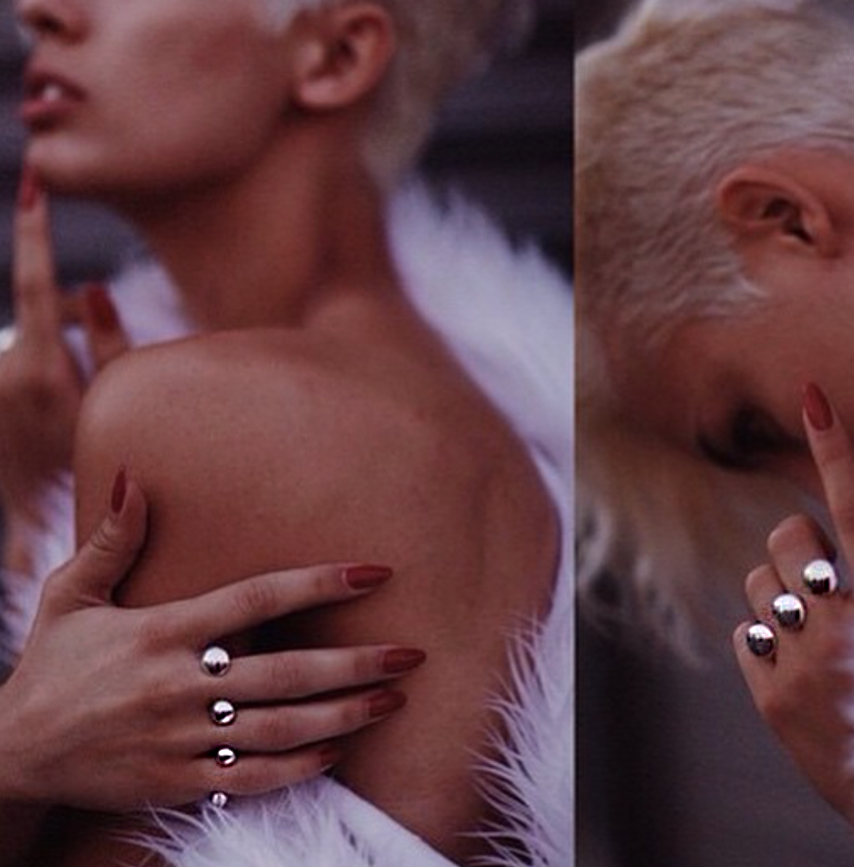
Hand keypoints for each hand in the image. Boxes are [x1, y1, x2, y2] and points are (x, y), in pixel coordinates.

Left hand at [0, 166, 129, 522]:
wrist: (32, 518)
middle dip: (75, 316)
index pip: (36, 283)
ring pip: (30, 336)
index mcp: (40, 370)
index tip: (32, 185)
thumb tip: (95, 288)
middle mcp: (5, 371)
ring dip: (57, 345)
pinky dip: (41, 364)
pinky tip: (54, 405)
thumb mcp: (112, 406)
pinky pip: (20, 358)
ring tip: (78, 395)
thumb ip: (111, 345)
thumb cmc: (83, 464)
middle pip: (44, 312)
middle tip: (105, 348)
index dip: (37, 231)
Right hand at [0, 471, 424, 811]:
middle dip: (355, 662)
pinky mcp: (176, 783)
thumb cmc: (52, 666)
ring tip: (394, 698)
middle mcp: (178, 686)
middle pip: (286, 672)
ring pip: (281, 729)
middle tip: (411, 653)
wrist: (12, 754)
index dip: (320, 583)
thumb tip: (135, 474)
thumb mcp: (72, 595)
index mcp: (162, 632)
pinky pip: (251, 778)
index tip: (373, 571)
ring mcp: (180, 740)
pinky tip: (338, 750)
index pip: (258, 599)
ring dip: (344, 715)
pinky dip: (299, 766)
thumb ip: (115, 538)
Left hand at [733, 383, 853, 845]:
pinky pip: (743, 633)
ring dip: (780, 598)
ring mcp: (801, 660)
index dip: (837, 448)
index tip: (814, 396)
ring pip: (757, 581)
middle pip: (786, 534)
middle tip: (823, 586)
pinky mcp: (768, 694)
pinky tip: (795, 672)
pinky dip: (763, 644)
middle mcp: (845, 624)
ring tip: (813, 636)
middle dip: (798, 549)